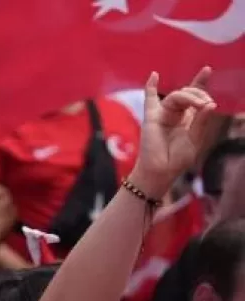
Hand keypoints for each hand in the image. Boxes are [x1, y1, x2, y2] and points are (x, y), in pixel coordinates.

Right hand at [131, 68, 216, 197]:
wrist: (160, 171)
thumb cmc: (177, 159)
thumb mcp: (196, 139)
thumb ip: (202, 121)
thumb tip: (210, 103)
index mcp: (188, 118)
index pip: (195, 96)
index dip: (200, 82)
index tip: (207, 69)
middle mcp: (176, 113)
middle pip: (189, 93)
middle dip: (200, 94)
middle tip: (206, 105)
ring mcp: (163, 114)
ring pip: (178, 95)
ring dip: (191, 96)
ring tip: (200, 104)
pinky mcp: (152, 117)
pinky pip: (150, 99)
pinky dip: (150, 87)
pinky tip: (154, 75)